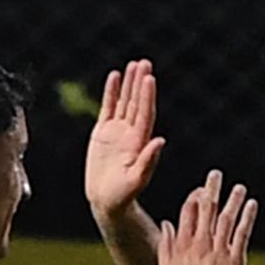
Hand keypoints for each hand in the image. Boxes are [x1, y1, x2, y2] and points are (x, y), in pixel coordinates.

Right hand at [84, 59, 165, 217]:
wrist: (107, 202)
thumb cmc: (123, 196)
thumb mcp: (136, 180)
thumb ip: (148, 161)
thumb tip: (161, 140)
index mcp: (140, 143)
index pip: (145, 114)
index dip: (147, 96)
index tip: (149, 79)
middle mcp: (131, 134)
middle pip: (137, 103)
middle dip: (140, 83)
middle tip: (145, 63)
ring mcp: (117, 132)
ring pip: (124, 102)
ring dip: (129, 84)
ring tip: (133, 64)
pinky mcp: (103, 133)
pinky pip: (108, 108)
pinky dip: (111, 92)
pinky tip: (114, 76)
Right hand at [156, 168, 256, 264]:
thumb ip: (166, 244)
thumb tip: (167, 223)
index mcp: (181, 244)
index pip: (187, 211)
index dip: (194, 197)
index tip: (200, 190)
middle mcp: (199, 243)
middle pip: (206, 209)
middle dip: (211, 189)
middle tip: (216, 175)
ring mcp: (218, 251)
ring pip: (227, 217)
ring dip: (233, 199)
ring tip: (239, 187)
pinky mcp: (235, 260)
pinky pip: (243, 232)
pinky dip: (248, 216)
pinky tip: (252, 204)